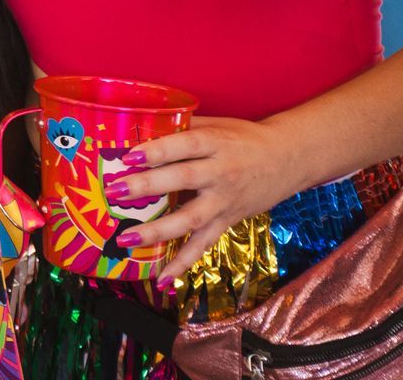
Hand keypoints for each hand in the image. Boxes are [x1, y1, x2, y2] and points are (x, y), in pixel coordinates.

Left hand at [105, 116, 303, 282]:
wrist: (288, 159)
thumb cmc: (243, 137)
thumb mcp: (216, 125)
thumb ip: (182, 127)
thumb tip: (139, 127)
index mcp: (215, 143)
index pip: (184, 146)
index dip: (157, 151)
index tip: (128, 156)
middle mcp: (221, 173)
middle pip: (183, 180)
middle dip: (147, 187)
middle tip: (114, 192)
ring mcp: (224, 201)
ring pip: (191, 219)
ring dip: (158, 231)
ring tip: (127, 238)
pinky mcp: (228, 221)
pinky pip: (203, 245)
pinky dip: (183, 263)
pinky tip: (162, 278)